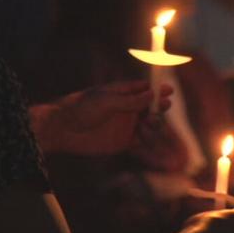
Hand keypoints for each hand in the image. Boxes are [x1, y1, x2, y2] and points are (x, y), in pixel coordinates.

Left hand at [36, 81, 172, 155]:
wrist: (64, 130)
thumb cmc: (82, 109)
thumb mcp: (107, 101)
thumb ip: (131, 100)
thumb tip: (151, 94)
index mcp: (122, 93)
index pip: (145, 89)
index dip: (158, 90)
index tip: (169, 91)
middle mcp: (127, 109)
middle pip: (151, 108)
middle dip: (159, 108)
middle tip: (161, 109)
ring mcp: (126, 126)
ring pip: (150, 126)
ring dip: (154, 126)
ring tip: (147, 126)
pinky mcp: (124, 142)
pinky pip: (142, 142)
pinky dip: (147, 141)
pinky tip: (143, 139)